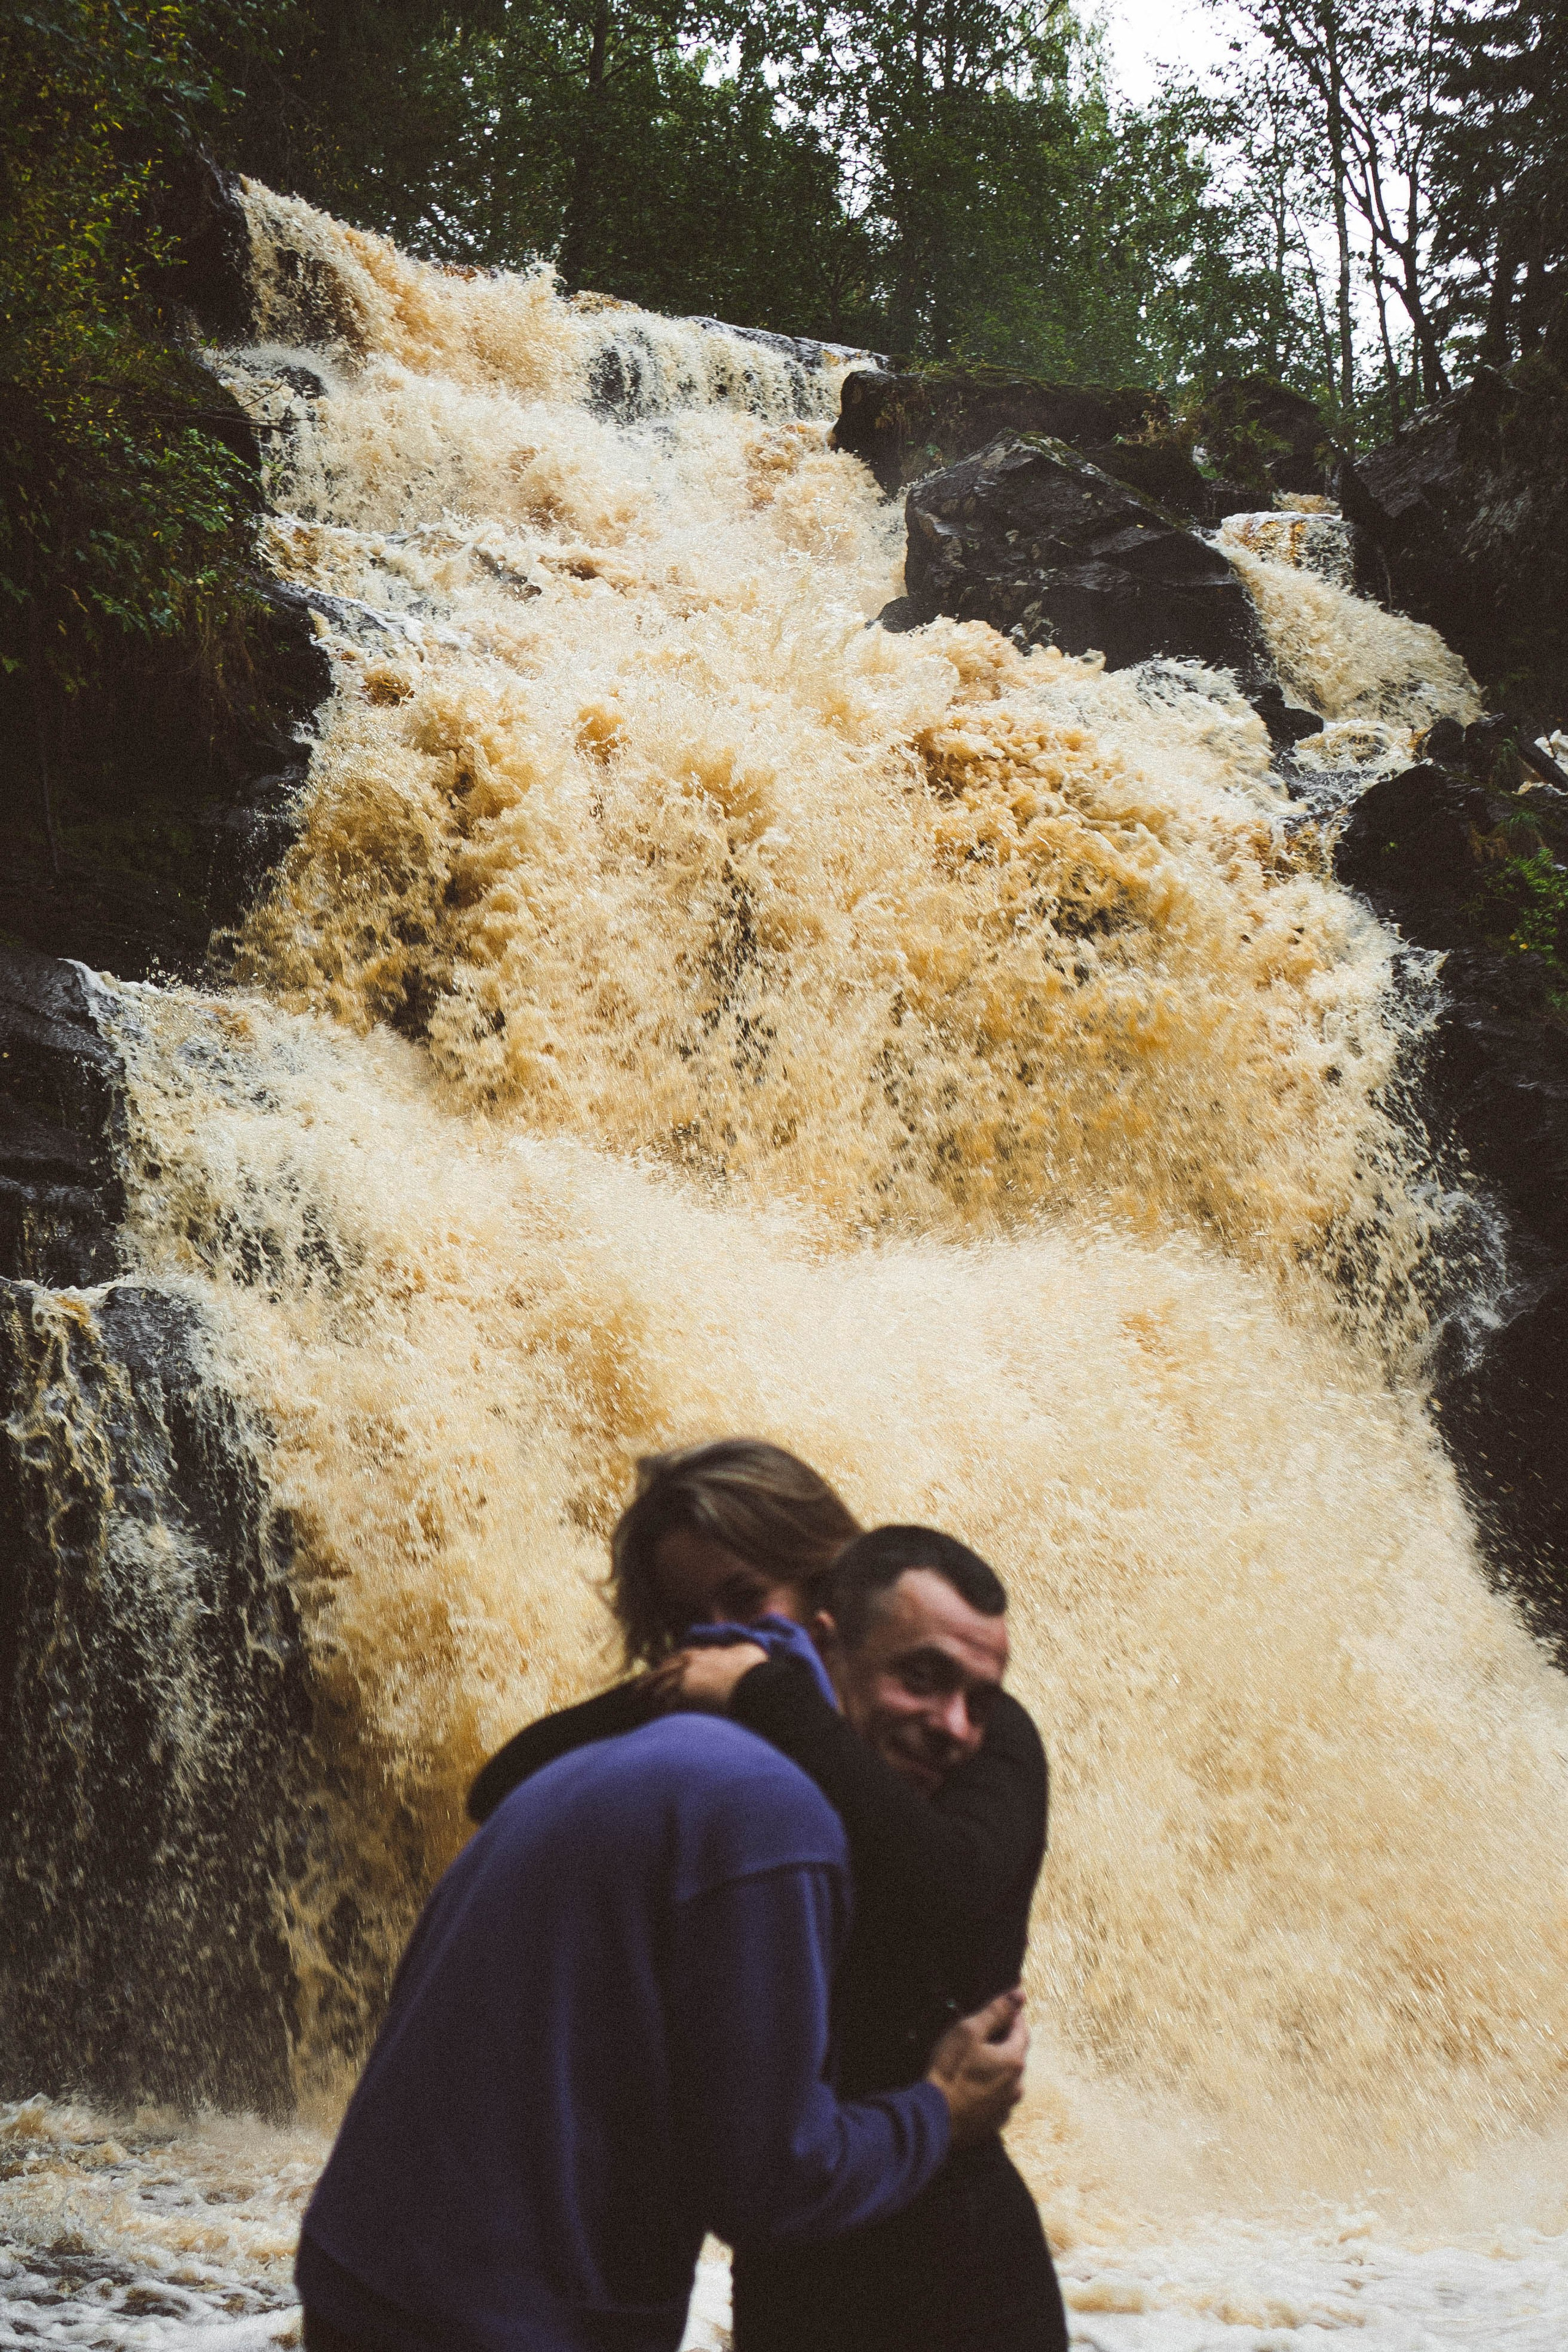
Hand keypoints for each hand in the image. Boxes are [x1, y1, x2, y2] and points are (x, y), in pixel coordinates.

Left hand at [646, 1642, 768, 1712]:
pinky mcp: (684, 1696)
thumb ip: (736, 1651)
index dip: (665, 1668)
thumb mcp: (745, 1651)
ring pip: (660, 1691)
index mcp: (700, 1653)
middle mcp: (688, 1663)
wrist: (754, 1684)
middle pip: (660, 1674)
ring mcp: (684, 1678)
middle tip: (635, 1694)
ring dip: (653, 1703)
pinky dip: (661, 1716)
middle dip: (647, 1684)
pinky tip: (657, 1723)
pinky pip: (666, 1708)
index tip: (657, 1673)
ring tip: (646, 1713)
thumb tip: (742, 1651)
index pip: (675, 1659)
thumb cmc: (754, 1669)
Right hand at [924, 1989, 1027, 2147]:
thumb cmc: (950, 2071)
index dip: (1011, 2016)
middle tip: (981, 2034)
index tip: (999, 2009)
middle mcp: (1017, 2085)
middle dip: (1003, 2041)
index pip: (1021, 2029)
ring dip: (996, 2066)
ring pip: (1007, 2077)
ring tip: (973, 2061)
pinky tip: (971, 2085)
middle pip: (1015, 2054)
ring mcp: (1007, 2106)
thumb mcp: (969, 2032)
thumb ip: (996, 2012)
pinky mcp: (995, 2122)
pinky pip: (997, 2098)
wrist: (934, 2119)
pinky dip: (989, 2088)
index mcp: (1014, 2060)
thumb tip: (1020, 1994)